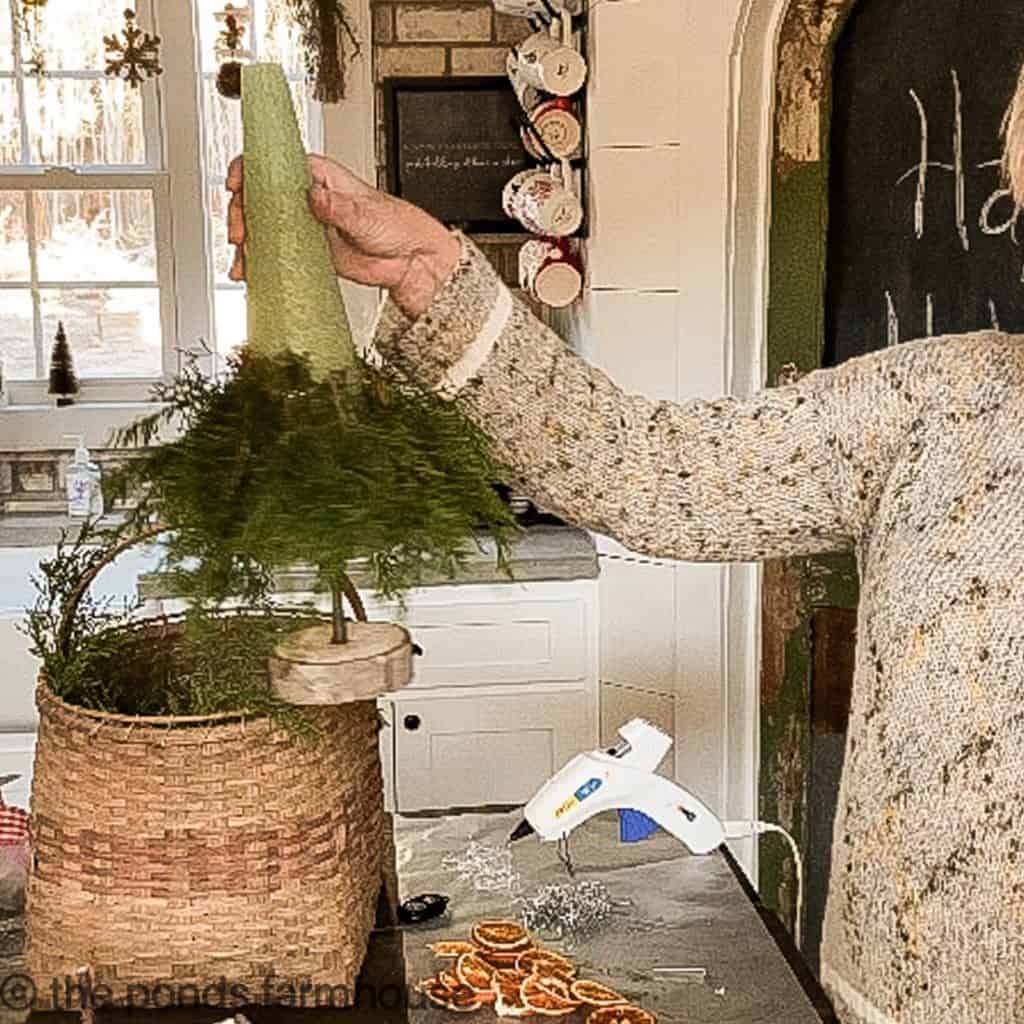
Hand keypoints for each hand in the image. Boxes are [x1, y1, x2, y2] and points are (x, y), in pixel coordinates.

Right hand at [226, 154, 461, 317]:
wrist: (410, 260)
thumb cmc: (396, 225)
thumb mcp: (365, 213)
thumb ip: (337, 207)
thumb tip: (315, 196)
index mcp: (318, 176)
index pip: (273, 164)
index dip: (249, 171)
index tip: (237, 185)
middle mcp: (305, 198)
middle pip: (259, 198)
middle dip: (243, 214)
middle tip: (241, 234)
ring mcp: (304, 226)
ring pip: (264, 228)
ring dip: (248, 243)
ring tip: (243, 261)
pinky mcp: (307, 252)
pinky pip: (276, 254)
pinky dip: (261, 263)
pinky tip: (251, 272)